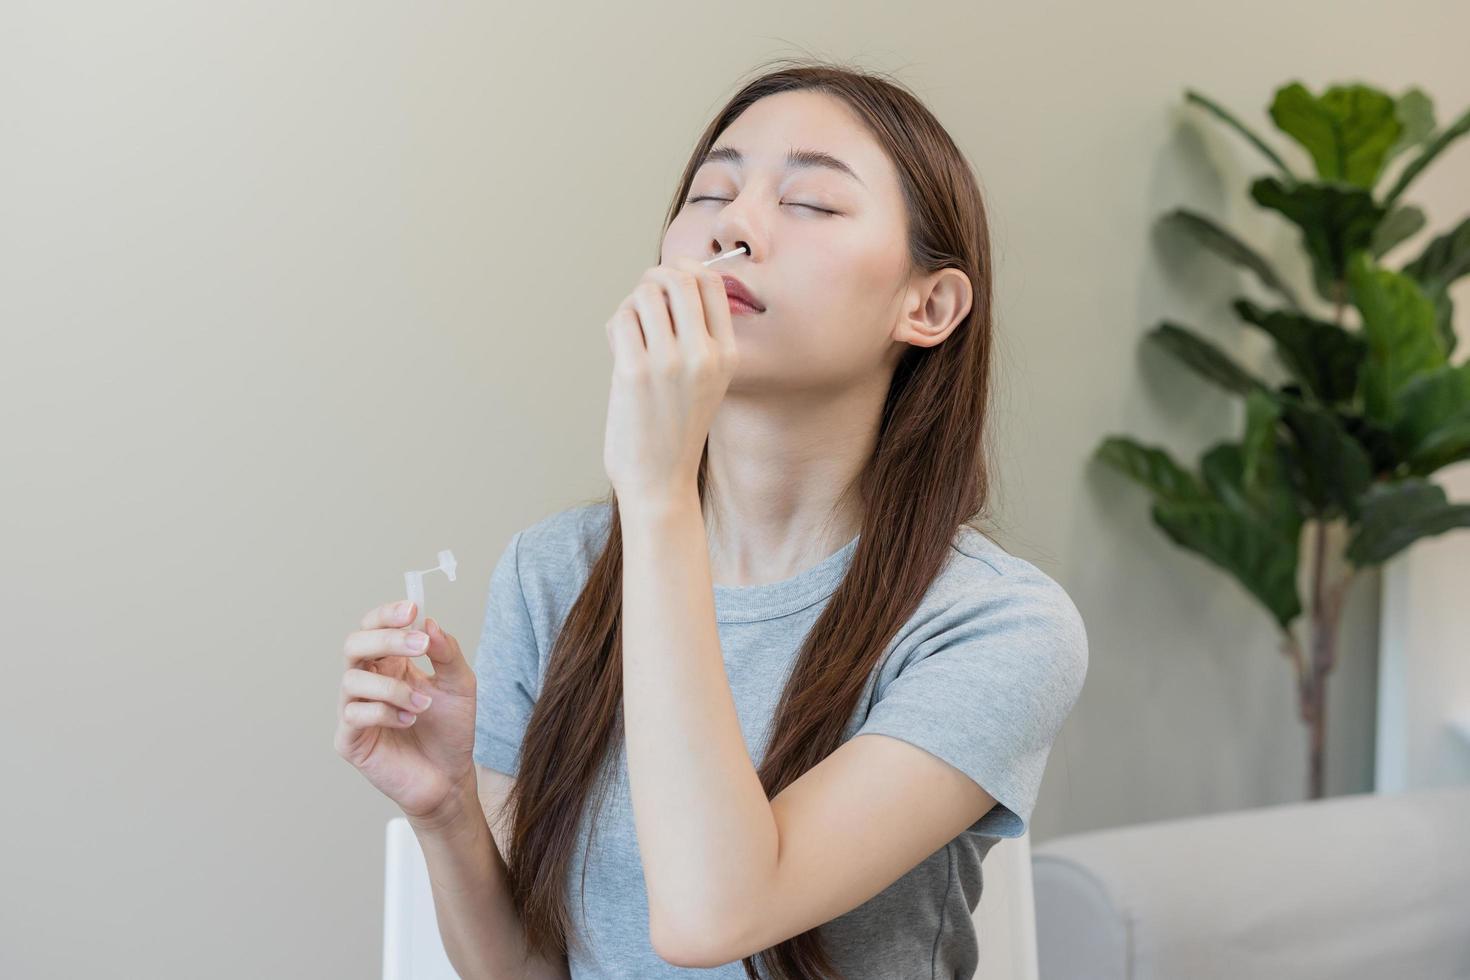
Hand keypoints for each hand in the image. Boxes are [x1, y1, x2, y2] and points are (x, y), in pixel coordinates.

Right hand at [333, 600, 477, 825]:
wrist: (451, 777)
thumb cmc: (451, 730)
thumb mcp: (460, 684)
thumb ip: (447, 652)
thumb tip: (430, 623)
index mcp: (390, 663)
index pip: (374, 626)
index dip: (387, 614)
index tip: (412, 609)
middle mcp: (368, 681)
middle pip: (354, 644)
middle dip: (386, 638)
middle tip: (420, 645)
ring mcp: (354, 710)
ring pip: (352, 679)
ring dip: (393, 687)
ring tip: (424, 705)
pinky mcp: (350, 740)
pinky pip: (353, 715)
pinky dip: (384, 713)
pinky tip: (408, 721)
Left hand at [602, 256, 737, 504]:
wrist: (660, 481)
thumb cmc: (675, 429)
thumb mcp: (706, 380)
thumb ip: (695, 335)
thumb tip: (664, 280)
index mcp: (727, 355)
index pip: (712, 283)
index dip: (686, 269)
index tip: (669, 279)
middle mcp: (704, 355)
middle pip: (678, 278)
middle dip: (654, 279)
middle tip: (643, 298)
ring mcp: (669, 363)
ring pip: (644, 295)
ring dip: (631, 304)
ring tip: (631, 330)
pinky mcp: (634, 373)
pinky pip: (621, 320)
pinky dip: (617, 325)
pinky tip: (619, 347)